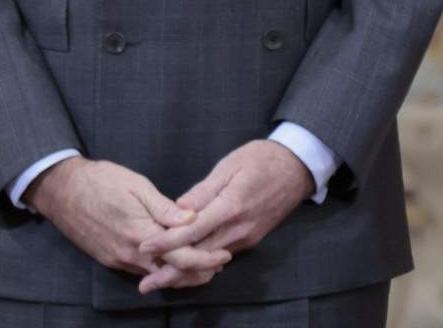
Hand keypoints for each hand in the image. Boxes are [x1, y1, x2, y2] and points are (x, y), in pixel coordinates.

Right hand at [23, 157, 226, 283]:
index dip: (205, 259)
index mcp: (140, 234)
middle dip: (197, 272)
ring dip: (179, 272)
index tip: (224, 255)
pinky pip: (141, 270)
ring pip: (156, 275)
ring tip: (202, 263)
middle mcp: (129, 253)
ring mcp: (118, 259)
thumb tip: (193, 218)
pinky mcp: (110, 259)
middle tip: (218, 264)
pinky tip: (171, 259)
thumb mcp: (138, 186)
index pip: (181, 256)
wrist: (62, 190)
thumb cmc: (102, 181)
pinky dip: (160, 268)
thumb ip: (165, 208)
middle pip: (170, 273)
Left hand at [136, 140, 312, 293]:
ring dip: (186, 271)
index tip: (145, 247)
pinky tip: (188, 265)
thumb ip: (203, 190)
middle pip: (200, 256)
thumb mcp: (229, 165)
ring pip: (211, 260)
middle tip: (146, 283)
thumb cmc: (262, 159)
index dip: (167, 241)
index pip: (192, 230)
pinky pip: (223, 255)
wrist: (298, 167)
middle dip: (172, 271)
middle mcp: (239, 228)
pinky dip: (203, 263)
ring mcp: (247, 237)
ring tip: (162, 278)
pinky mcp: (251, 240)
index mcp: (231, 206)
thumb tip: (178, 209)